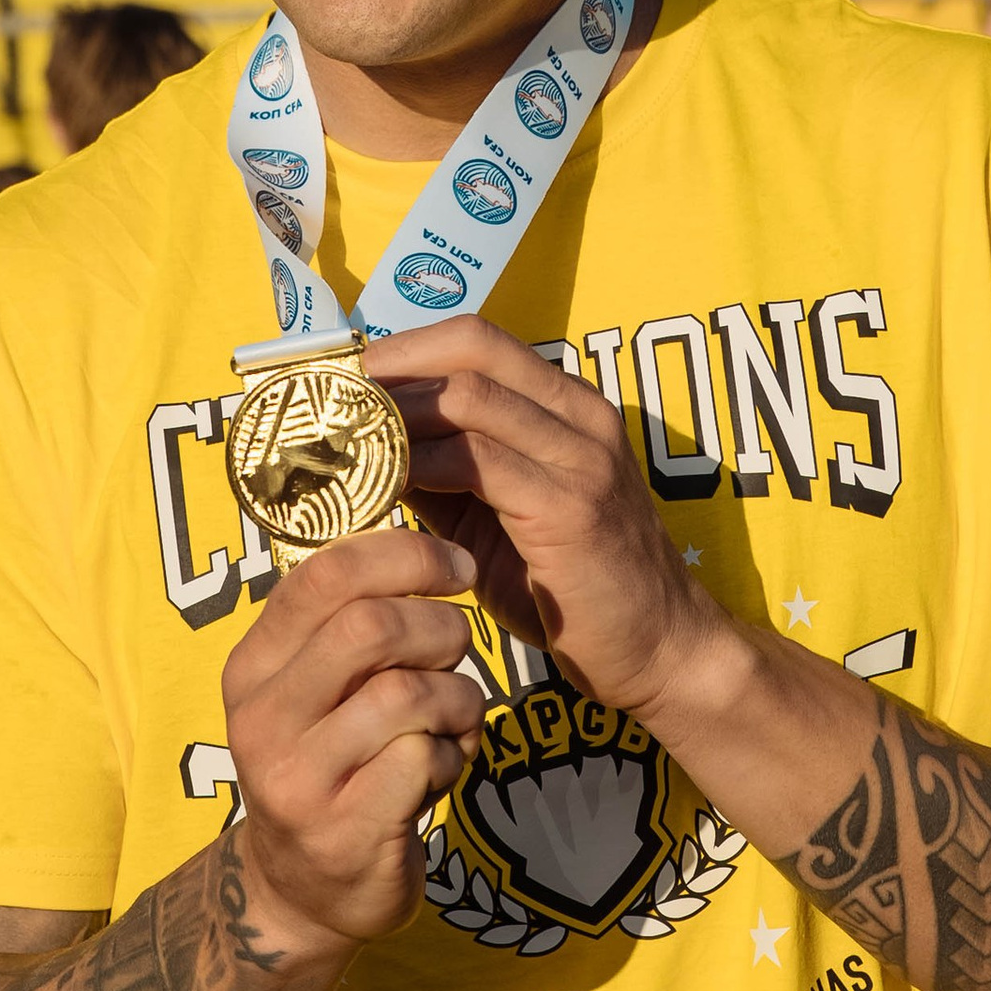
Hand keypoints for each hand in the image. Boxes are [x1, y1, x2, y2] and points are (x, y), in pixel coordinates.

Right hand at [221, 527, 483, 952]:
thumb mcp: (314, 692)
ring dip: (456, 700)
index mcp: (252, 667)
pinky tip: (438, 772)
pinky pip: (423, 759)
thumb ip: (344, 625)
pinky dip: (451, 757)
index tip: (456, 567)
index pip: (321, 576)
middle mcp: (260, 718)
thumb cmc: (330, 766)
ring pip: (407, 694)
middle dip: (438, 629)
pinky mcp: (342, 830)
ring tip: (452, 721)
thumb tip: (418, 543)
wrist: (303, 894)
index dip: (404, 556)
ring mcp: (296, 780)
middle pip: (369, 628)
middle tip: (457, 652)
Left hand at [362, 317, 721, 725]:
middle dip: (394, 365)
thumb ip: (447, 476)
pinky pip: (480, 465)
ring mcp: (581, 458)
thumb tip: (366, 449)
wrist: (658, 650)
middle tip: (332, 397)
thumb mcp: (501, 516)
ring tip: (345, 437)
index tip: (344, 375)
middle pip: (472, 349)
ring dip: (398, 412)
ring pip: (471, 397)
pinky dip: (422, 464)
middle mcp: (581, 415)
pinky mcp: (571, 508)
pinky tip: (384, 482)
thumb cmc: (574, 589)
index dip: (405, 345)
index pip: (478, 339)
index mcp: (569, 406)